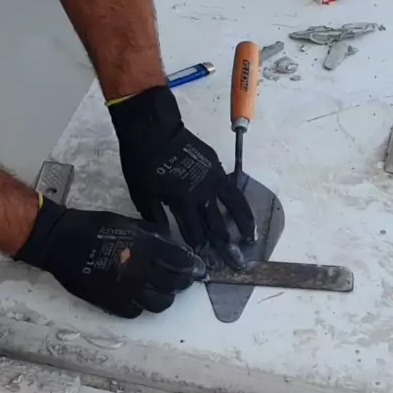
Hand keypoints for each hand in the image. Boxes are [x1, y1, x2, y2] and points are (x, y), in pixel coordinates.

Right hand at [15, 198, 196, 317]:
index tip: (196, 267)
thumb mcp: (127, 221)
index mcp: (147, 248)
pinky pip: (136, 312)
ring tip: (161, 291)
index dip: (192, 266)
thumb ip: (151, 233)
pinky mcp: (111, 303)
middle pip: (175, 285)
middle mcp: (141, 272)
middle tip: (181, 279)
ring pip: (160, 303)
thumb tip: (170, 240)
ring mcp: (127, 290)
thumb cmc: (93, 226)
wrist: (60, 241)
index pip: (181, 263)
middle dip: (183, 282)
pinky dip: (141, 307)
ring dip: (165, 297)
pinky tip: (138, 299)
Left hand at [108, 86, 254, 266]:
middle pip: (215, 227)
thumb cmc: (143, 162)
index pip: (193, 233)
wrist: (154, 129)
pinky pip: (234, 192)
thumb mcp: (142, 194)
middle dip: (224, 247)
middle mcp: (202, 195)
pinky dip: (242, 207)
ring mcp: (213, 182)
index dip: (198, 249)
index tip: (204, 263)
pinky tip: (247, 216)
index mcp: (182, 203)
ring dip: (242, 227)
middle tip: (234, 263)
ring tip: (251, 242)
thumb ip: (155, 217)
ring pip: (233, 209)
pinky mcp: (218, 170)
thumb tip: (166, 236)